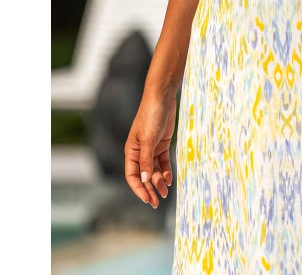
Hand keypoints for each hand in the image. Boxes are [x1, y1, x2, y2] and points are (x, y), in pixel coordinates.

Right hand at [124, 93, 176, 208]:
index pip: (132, 176)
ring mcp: (151, 148)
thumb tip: (145, 179)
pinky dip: (166, 171)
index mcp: (132, 151)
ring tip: (166, 193)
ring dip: (159, 181)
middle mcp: (140, 152)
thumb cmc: (151, 116)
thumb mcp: (148, 139)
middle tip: (157, 202)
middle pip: (144, 176)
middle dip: (150, 189)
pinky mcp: (162, 144)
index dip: (139, 189)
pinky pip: (163, 162)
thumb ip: (146, 159)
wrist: (162, 98)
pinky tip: (169, 179)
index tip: (147, 199)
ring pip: (154, 170)